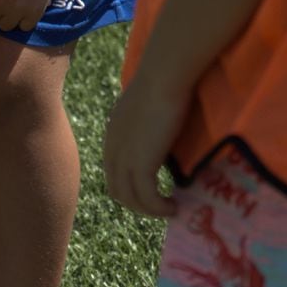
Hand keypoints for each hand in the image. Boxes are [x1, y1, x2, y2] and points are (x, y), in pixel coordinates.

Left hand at [103, 65, 191, 217]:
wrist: (163, 76)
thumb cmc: (164, 82)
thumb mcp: (148, 106)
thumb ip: (147, 123)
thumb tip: (163, 130)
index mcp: (112, 137)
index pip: (114, 172)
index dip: (131, 186)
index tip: (152, 191)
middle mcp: (112, 150)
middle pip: (118, 190)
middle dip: (138, 203)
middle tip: (161, 206)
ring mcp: (123, 159)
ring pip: (131, 198)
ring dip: (150, 209)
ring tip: (170, 209)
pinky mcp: (140, 165)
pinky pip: (147, 198)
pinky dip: (159, 207)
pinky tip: (174, 206)